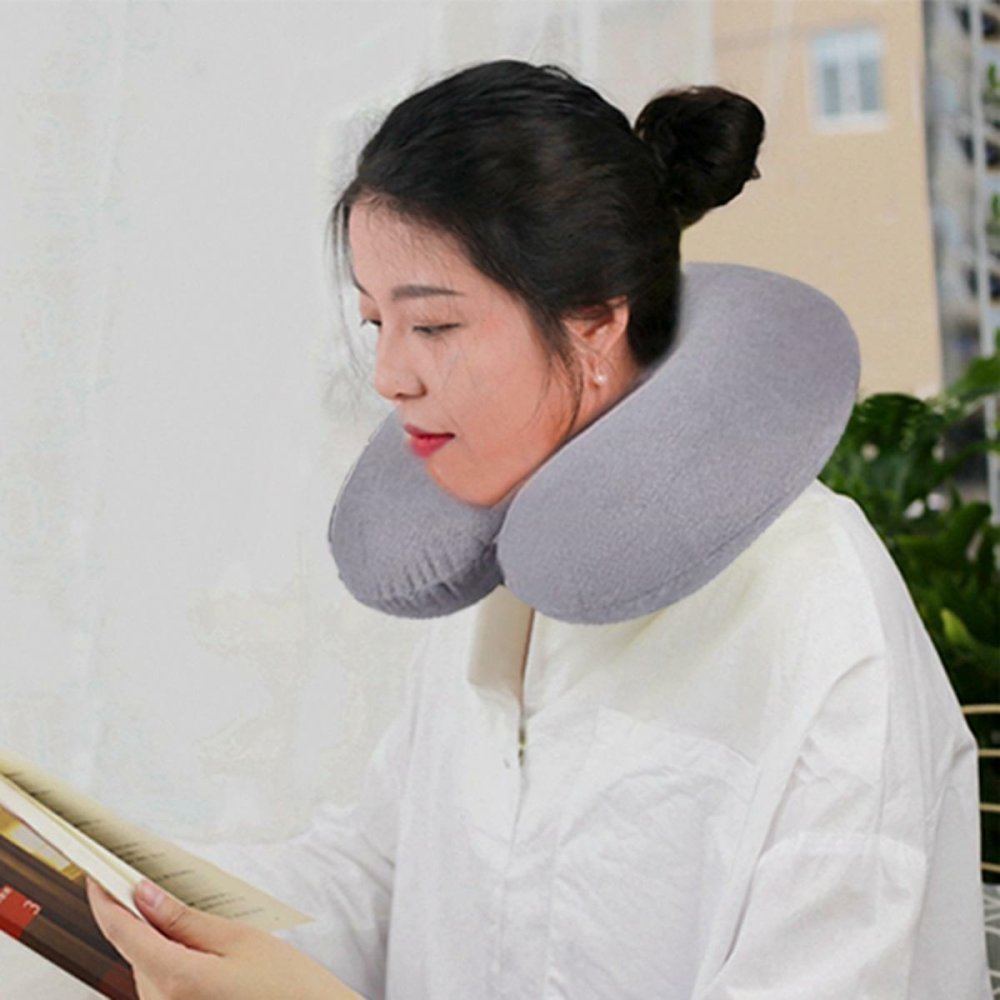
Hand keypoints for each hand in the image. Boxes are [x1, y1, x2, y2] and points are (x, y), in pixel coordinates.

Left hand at [86, 877, 362, 999]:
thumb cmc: (285, 983)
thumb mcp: (238, 937)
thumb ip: (185, 919)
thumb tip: (145, 895)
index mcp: (175, 978)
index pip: (122, 932)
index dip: (104, 899)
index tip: (95, 874)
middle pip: (133, 949)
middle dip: (136, 915)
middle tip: (144, 879)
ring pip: (145, 967)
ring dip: (154, 939)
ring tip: (182, 913)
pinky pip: (159, 984)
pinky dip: (167, 959)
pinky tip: (193, 944)